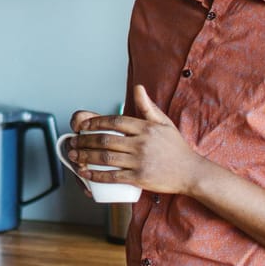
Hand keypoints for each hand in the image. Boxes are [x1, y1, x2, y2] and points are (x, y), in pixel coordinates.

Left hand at [65, 85, 206, 197]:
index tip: (82, 126)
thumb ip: (148, 106)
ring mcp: (140, 161)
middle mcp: (141, 143)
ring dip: (86, 156)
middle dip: (85, 141)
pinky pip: (113, 176)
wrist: (191, 172)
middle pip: (105, 139)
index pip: (114, 121)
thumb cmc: (176, 148)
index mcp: (145, 128)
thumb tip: (138, 87)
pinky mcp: (139, 178)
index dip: (95, 122)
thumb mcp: (164, 123)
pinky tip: (85, 173)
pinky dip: (96, 174)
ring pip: (106, 157)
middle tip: (73, 142)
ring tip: (74, 156)